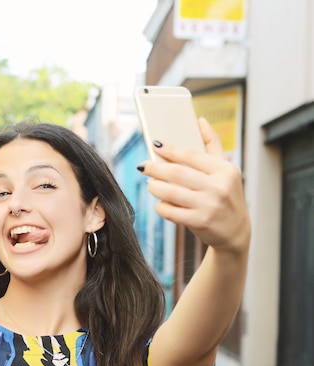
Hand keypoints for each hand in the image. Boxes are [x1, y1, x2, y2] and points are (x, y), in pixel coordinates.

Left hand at [138, 118, 249, 253]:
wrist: (236, 231)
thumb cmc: (226, 195)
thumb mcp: (226, 170)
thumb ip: (213, 144)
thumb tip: (200, 120)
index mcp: (225, 170)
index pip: (191, 155)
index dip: (170, 149)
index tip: (155, 144)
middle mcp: (218, 187)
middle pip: (176, 173)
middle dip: (155, 168)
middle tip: (144, 166)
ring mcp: (209, 206)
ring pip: (170, 192)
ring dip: (154, 187)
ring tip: (150, 184)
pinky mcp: (199, 222)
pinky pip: (170, 211)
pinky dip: (160, 206)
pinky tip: (160, 202)